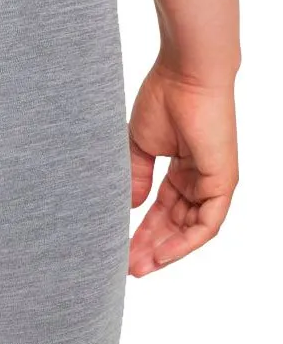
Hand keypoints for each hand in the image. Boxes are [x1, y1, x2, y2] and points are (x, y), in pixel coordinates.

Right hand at [128, 58, 237, 275]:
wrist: (184, 76)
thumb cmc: (163, 99)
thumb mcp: (139, 146)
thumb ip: (136, 177)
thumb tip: (132, 207)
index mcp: (182, 169)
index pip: (163, 210)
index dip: (142, 231)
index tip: (119, 249)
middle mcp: (200, 178)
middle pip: (175, 224)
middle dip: (150, 247)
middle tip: (125, 267)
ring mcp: (214, 181)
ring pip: (190, 229)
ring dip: (165, 251)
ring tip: (137, 267)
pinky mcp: (223, 182)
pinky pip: (207, 224)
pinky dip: (185, 242)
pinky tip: (161, 255)